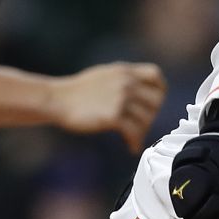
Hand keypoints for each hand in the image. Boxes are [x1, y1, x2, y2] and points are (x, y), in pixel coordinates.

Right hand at [50, 62, 166, 150]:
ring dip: (141, 132)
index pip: (155, 75)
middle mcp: (126, 82)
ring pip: (146, 119)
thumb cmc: (79, 91)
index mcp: (124, 71)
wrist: (59, 100)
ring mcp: (121, 98)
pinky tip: (131, 147)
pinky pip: (134, 132)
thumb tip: (142, 91)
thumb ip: (125, 79)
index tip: (152, 104)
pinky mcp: (113, 116)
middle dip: (151, 115)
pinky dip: (135, 142)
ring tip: (133, 138)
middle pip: (155, 101)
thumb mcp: (105, 75)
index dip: (159, 91)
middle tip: (140, 126)